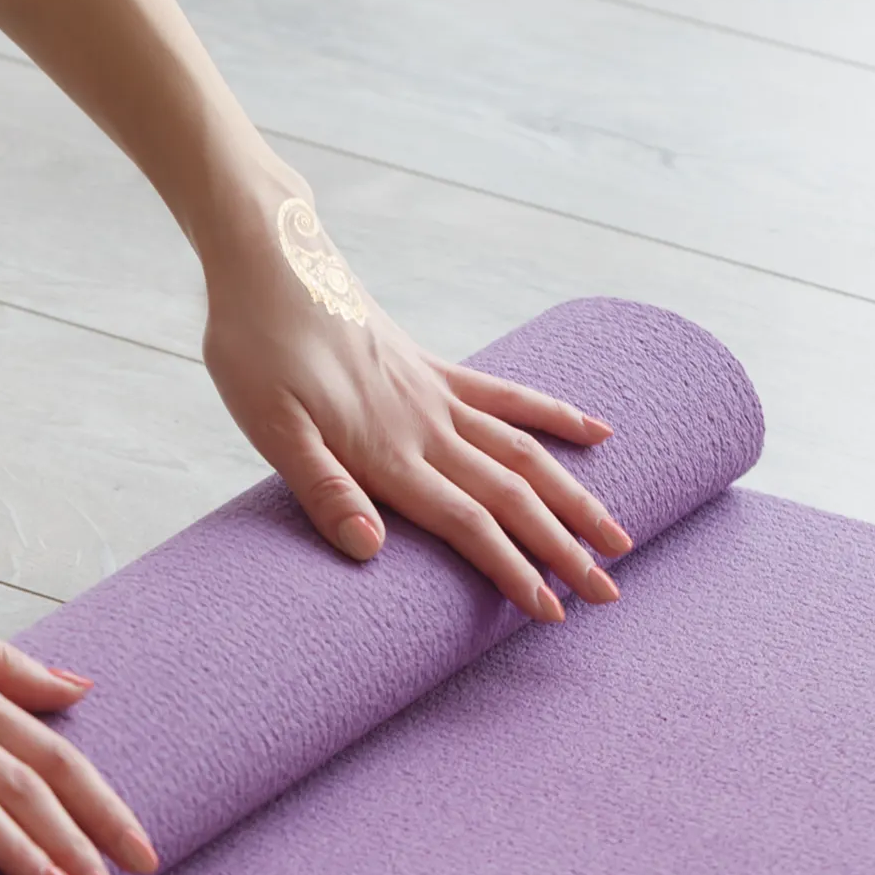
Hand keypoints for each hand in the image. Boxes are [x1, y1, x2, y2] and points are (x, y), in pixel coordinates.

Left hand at [199, 168, 633, 618]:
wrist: (269, 259)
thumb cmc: (255, 348)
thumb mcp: (269, 427)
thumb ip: (322, 489)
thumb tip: (370, 549)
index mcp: (387, 452)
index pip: (468, 524)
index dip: (513, 571)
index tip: (553, 614)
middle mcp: (426, 426)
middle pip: (513, 495)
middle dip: (565, 548)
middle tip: (610, 594)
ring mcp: (436, 394)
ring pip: (525, 452)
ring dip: (574, 497)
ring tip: (619, 535)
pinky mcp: (433, 367)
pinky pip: (508, 396)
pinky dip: (555, 416)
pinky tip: (597, 432)